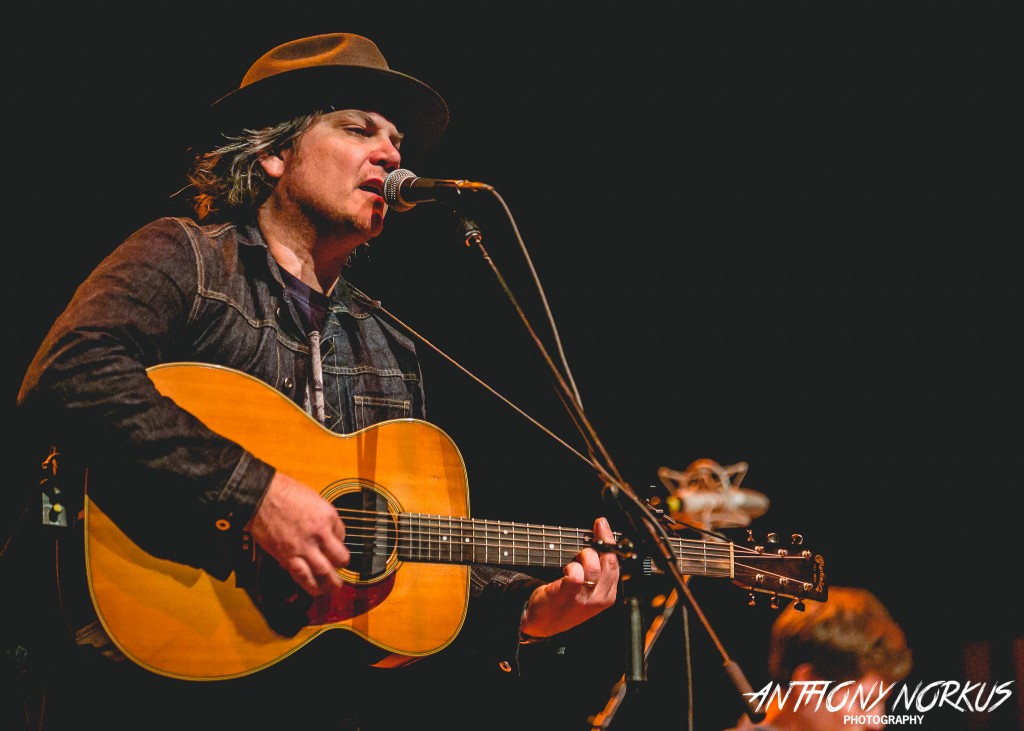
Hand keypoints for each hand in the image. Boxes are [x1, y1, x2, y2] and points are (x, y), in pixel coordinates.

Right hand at [246, 472, 349, 595]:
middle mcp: (319, 534)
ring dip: (330, 583)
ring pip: (323, 572)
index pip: (343, 535)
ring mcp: (303, 547)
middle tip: (343, 572)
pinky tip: (313, 590)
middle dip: (342, 567)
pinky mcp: (286, 556)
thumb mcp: (313, 498)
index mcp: (327, 516)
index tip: (335, 545)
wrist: (260, 496)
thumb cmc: (284, 492)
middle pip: (339, 558)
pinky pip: (301, 575)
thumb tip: (328, 530)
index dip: (340, 541)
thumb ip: (323, 516)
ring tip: (333, 588)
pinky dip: (309, 585)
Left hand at [519, 517, 618, 638]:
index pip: (616, 564)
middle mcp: (599, 598)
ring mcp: (584, 599)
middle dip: (602, 542)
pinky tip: (566, 569)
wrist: (542, 623)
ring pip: (593, 567)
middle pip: (609, 564)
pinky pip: (575, 575)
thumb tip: (599, 539)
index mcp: (608, 595)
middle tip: (594, 529)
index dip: (610, 542)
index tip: (603, 526)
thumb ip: (597, 570)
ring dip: (583, 556)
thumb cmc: (565, 601)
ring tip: (574, 560)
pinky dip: (571, 567)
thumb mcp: (588, 590)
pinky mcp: (568, 596)